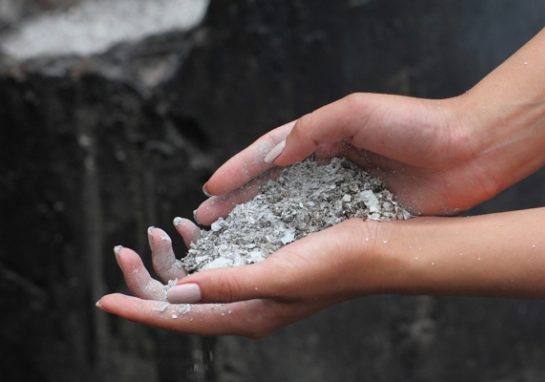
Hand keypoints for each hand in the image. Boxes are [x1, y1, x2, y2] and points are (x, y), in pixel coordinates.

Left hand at [97, 218, 385, 336]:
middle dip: (148, 277)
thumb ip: (228, 285)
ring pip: (196, 280)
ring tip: (159, 229)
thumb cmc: (335, 264)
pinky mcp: (263, 265)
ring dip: (171, 258)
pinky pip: (217, 263)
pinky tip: (192, 228)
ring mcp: (253, 286)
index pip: (179, 318)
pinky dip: (198, 247)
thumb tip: (177, 293)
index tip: (104, 299)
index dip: (139, 308)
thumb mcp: (278, 276)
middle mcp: (245, 304)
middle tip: (127, 246)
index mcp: (246, 313)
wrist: (375, 250)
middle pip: (181, 299)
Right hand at [196, 93, 498, 222]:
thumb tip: (273, 153)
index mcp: (324, 135)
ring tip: (231, 239)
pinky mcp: (365, 214)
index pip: (271, 153)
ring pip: (293, 211)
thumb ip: (311, 129)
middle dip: (239, 202)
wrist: (472, 149)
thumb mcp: (357, 111)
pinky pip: (324, 229)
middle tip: (206, 221)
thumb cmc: (418, 123)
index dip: (239, 170)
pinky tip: (279, 253)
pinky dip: (299, 241)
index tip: (211, 189)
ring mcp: (345, 191)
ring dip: (261, 225)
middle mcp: (329, 164)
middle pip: (273, 186)